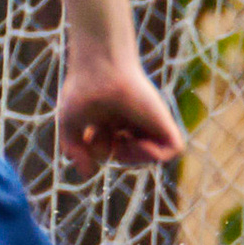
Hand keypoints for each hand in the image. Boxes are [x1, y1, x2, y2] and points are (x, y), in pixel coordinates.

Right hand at [59, 44, 184, 173]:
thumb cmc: (82, 90)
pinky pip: (174, 149)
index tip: (87, 138)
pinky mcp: (162, 119)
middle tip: (106, 138)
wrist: (99, 69)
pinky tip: (137, 142)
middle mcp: (131, 120)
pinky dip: (157, 155)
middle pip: (130, 154)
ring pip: (151, 153)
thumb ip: (76, 152)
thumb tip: (90, 175)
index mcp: (111, 119)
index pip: (111, 149)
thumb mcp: (70, 126)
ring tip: (122, 142)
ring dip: (135, 158)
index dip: (99, 152)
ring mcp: (147, 120)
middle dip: (116, 155)